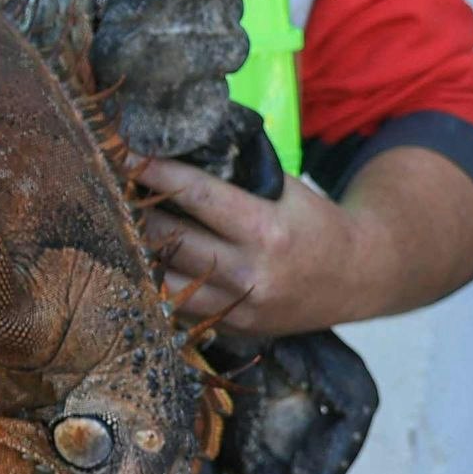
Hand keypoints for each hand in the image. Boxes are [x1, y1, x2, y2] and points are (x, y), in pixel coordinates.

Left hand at [127, 143, 472, 338]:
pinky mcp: (235, 329)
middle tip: (114, 188)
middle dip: (137, 211)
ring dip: (140, 250)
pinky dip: (161, 281)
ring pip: (166, 279)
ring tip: (122, 223)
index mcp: (266, 230)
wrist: (358, 277)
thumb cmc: (313, 221)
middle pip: (171, 240)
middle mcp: (252, 273)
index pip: (195, 195)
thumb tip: (176, 145)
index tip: (125, 155)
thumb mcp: (284, 188)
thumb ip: (236, 175)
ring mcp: (242, 308)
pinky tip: (146, 259)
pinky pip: (181, 305)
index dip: (155, 173)